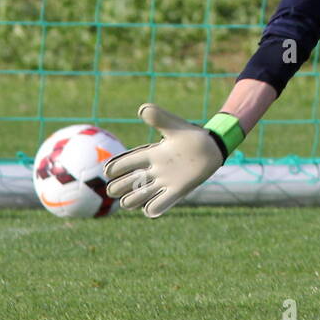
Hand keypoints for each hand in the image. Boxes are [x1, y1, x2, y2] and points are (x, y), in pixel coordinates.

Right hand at [103, 103, 225, 217]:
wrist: (211, 147)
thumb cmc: (191, 135)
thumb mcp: (174, 125)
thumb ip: (159, 117)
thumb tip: (142, 109)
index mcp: (152, 154)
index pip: (128, 162)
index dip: (117, 167)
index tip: (108, 171)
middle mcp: (155, 169)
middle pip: (129, 181)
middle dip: (119, 186)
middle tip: (113, 191)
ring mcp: (165, 181)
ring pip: (141, 194)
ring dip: (133, 199)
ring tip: (127, 202)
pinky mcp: (178, 190)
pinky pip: (161, 203)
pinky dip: (154, 208)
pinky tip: (149, 209)